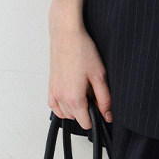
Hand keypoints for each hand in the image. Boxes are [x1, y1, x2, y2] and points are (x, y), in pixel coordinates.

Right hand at [48, 0, 111, 128]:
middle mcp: (60, 98)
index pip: (86, 123)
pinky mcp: (50, 87)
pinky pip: (55, 107)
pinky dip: (63, 105)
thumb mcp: (100, 75)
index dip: (97, 117)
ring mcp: (53, 93)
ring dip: (75, 108)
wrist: (66, 35)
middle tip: (94, 92)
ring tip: (84, 90)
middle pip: (76, 118)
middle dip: (87, 110)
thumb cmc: (82, 51)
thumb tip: (108, 116)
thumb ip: (104, 99)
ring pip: (65, 114)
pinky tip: (72, 94)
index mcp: (74, 98)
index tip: (102, 107)